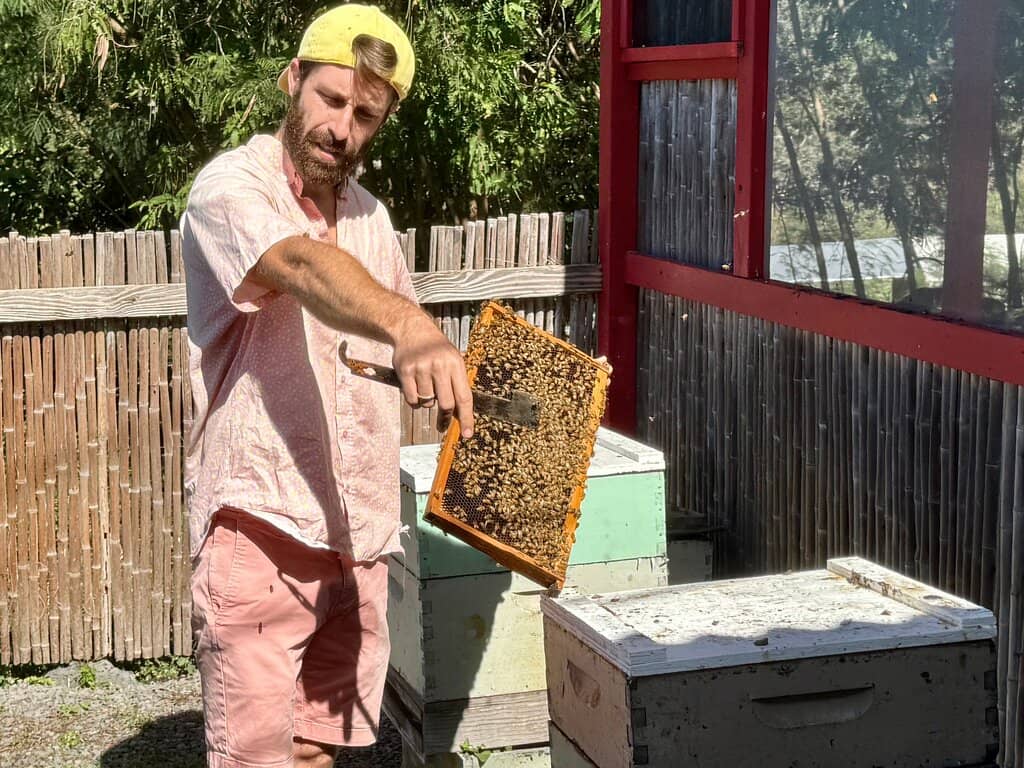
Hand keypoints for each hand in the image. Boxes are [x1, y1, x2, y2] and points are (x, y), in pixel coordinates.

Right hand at [392, 311, 473, 437]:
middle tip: (442, 422)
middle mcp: (439, 366)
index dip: (466, 418)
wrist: (412, 329)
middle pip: (446, 404)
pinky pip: (412, 399)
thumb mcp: (453, 359)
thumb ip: (458, 383)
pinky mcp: (405, 371)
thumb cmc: (436, 347)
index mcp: (455, 364)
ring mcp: (421, 368)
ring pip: (427, 402)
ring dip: (428, 401)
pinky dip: (414, 399)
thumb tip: (460, 413)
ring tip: (426, 386)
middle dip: (444, 416)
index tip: (467, 433)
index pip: (464, 397)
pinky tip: (415, 386)